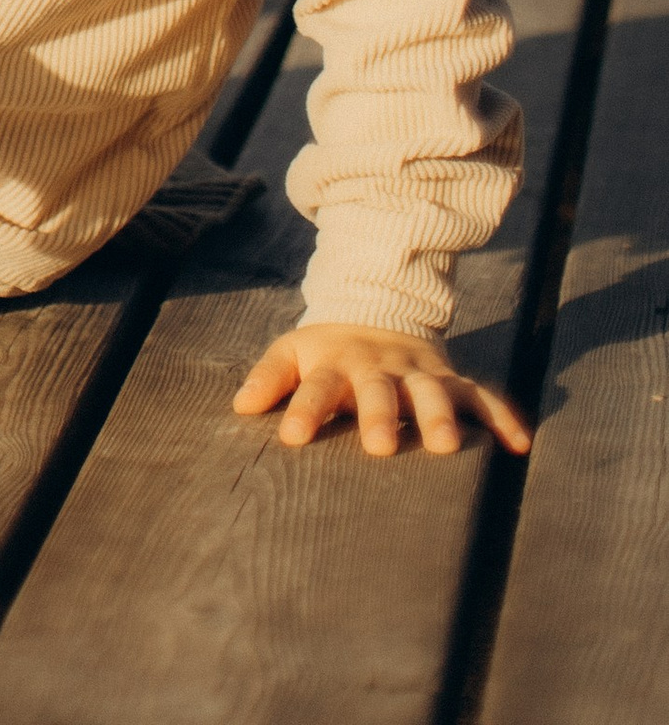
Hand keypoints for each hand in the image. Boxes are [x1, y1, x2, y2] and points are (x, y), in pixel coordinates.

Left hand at [233, 322, 530, 457]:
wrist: (377, 313)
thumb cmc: (328, 352)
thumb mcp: (294, 352)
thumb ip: (270, 377)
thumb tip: (240, 406)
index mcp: (336, 363)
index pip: (315, 387)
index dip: (303, 410)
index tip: (289, 436)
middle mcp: (379, 368)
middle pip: (378, 390)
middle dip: (379, 415)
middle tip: (378, 446)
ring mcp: (418, 373)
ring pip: (432, 392)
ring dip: (439, 416)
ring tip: (444, 447)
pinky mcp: (451, 379)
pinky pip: (482, 397)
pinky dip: (502, 417)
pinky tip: (520, 443)